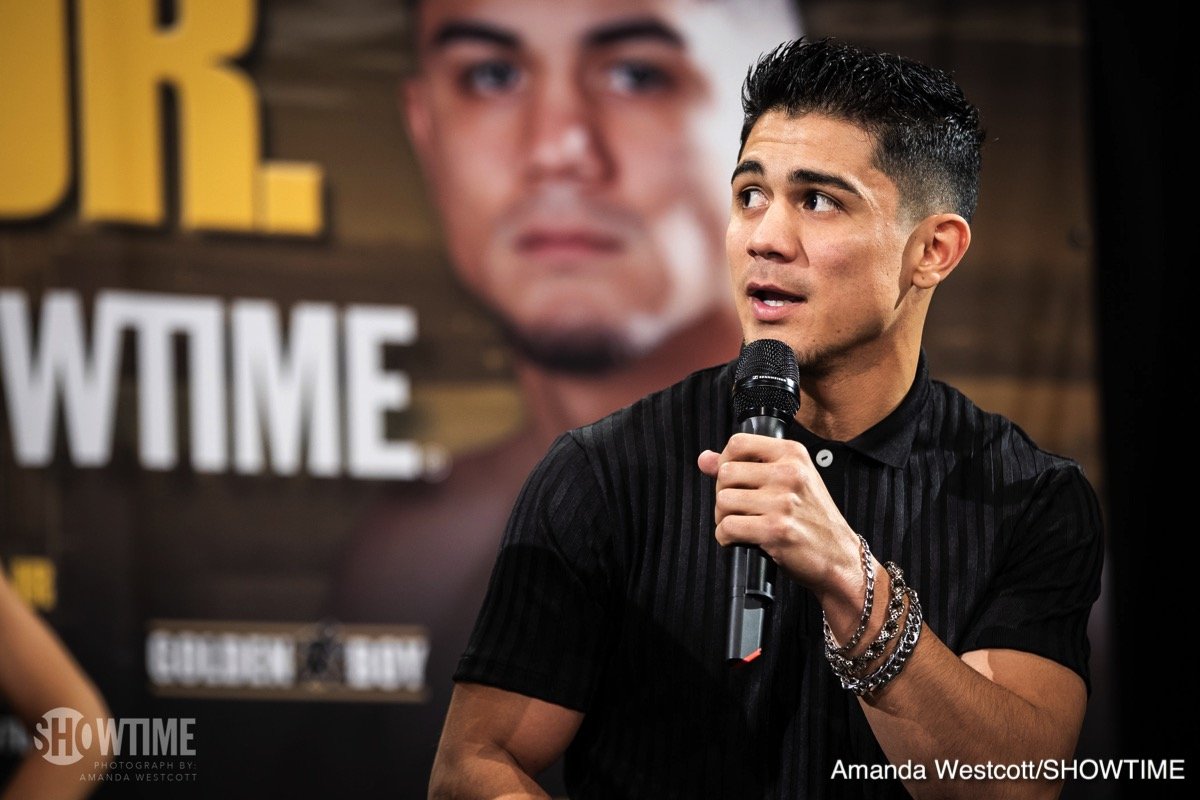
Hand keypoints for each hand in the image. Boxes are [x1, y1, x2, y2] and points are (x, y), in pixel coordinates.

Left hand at [697, 433, 860, 602]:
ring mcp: (783, 502)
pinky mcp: (776, 529)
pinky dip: (726, 537)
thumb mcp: (788, 481)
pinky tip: (741, 539)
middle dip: (722, 494)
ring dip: (724, 518)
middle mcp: (789, 473)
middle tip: (738, 508)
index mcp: (793, 454)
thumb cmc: (813, 519)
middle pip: (725, 474)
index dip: (725, 461)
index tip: (731, 479)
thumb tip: (704, 459)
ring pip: (723, 501)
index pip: (739, 443)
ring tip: (742, 524)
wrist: (839, 556)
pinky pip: (728, 527)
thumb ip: (746, 465)